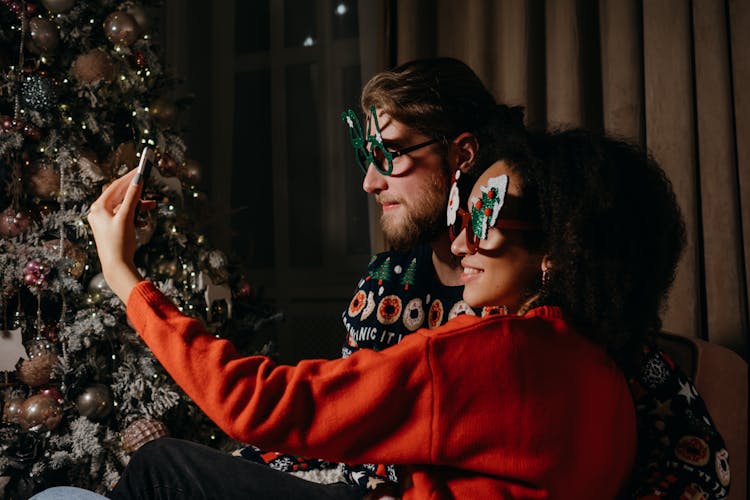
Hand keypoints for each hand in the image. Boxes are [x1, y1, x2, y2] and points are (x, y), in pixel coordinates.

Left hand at [87, 169, 150, 302]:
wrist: (117, 266)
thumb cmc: (119, 243)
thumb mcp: (126, 217)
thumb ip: (132, 197)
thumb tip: (138, 179)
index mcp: (98, 207)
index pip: (115, 186)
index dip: (129, 177)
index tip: (141, 169)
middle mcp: (99, 212)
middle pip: (120, 196)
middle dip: (136, 193)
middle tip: (149, 185)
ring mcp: (105, 221)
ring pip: (124, 207)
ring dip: (138, 205)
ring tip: (152, 206)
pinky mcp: (112, 229)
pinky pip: (125, 217)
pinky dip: (135, 217)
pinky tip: (143, 222)